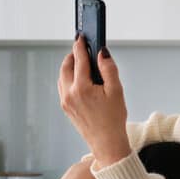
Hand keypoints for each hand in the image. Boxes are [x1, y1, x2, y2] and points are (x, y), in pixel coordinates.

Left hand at [58, 36, 131, 166]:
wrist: (106, 142)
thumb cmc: (113, 119)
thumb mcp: (117, 90)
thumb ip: (109, 69)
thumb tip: (102, 53)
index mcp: (82, 88)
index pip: (80, 60)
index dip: (81, 46)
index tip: (82, 36)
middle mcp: (69, 93)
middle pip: (66, 66)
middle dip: (73, 55)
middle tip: (82, 47)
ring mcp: (65, 101)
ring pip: (62, 76)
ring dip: (70, 66)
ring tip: (81, 61)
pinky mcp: (65, 107)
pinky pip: (63, 86)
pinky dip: (68, 77)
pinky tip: (79, 77)